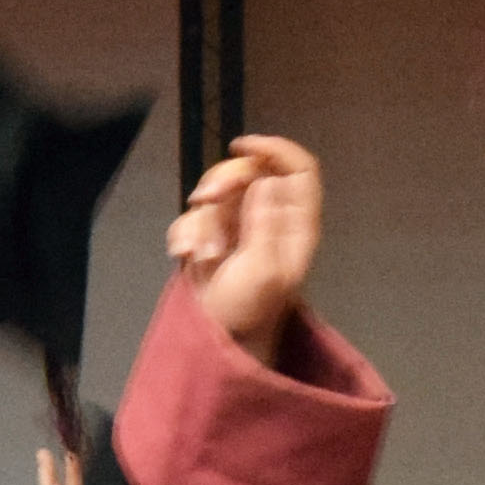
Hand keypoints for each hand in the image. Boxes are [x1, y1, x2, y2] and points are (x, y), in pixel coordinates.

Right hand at [168, 132, 322, 352]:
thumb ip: (265, 222)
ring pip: (217, 190)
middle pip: (250, 170)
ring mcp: (241, 224)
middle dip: (222, 180)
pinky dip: (186, 233)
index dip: (274, 149)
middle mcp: (271, 216)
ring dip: (201, 217)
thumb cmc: (248, 309)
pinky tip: (185, 256)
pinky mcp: (213, 233)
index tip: (241, 146)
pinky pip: (195, 214)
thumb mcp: (262, 269)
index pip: (300, 168)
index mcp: (296, 224)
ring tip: (199, 252)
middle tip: (206, 199)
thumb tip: (268, 181)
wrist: (218, 338)